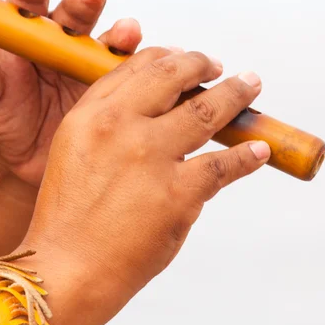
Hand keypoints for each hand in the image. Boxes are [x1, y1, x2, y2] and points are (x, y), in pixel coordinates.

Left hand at [0, 0, 141, 186]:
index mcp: (24, 36)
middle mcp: (59, 43)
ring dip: (118, 33)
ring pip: (106, 41)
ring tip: (126, 31)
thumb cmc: (1, 121)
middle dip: (83, 0)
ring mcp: (87, 65)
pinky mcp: (111, 88)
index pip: (27, 1)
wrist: (25, 161)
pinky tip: (161, 61)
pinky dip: (145, 67)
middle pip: (74, 13)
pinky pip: (130, 74)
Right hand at [15, 48, 270, 324]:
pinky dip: (246, 155)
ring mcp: (151, 157)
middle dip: (201, 64)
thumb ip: (107, 122)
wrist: (66, 268)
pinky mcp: (178, 194)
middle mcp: (119, 127)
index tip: (184, 59)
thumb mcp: (72, 151)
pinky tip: (257, 150)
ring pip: (206, 110)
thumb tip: (155, 107)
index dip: (167, 56)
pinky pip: (223, 164)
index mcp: (89, 115)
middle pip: (172, 77)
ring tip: (250, 86)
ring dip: (235, 94)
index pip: (136, 66)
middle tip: (218, 65)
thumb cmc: (67, 214)